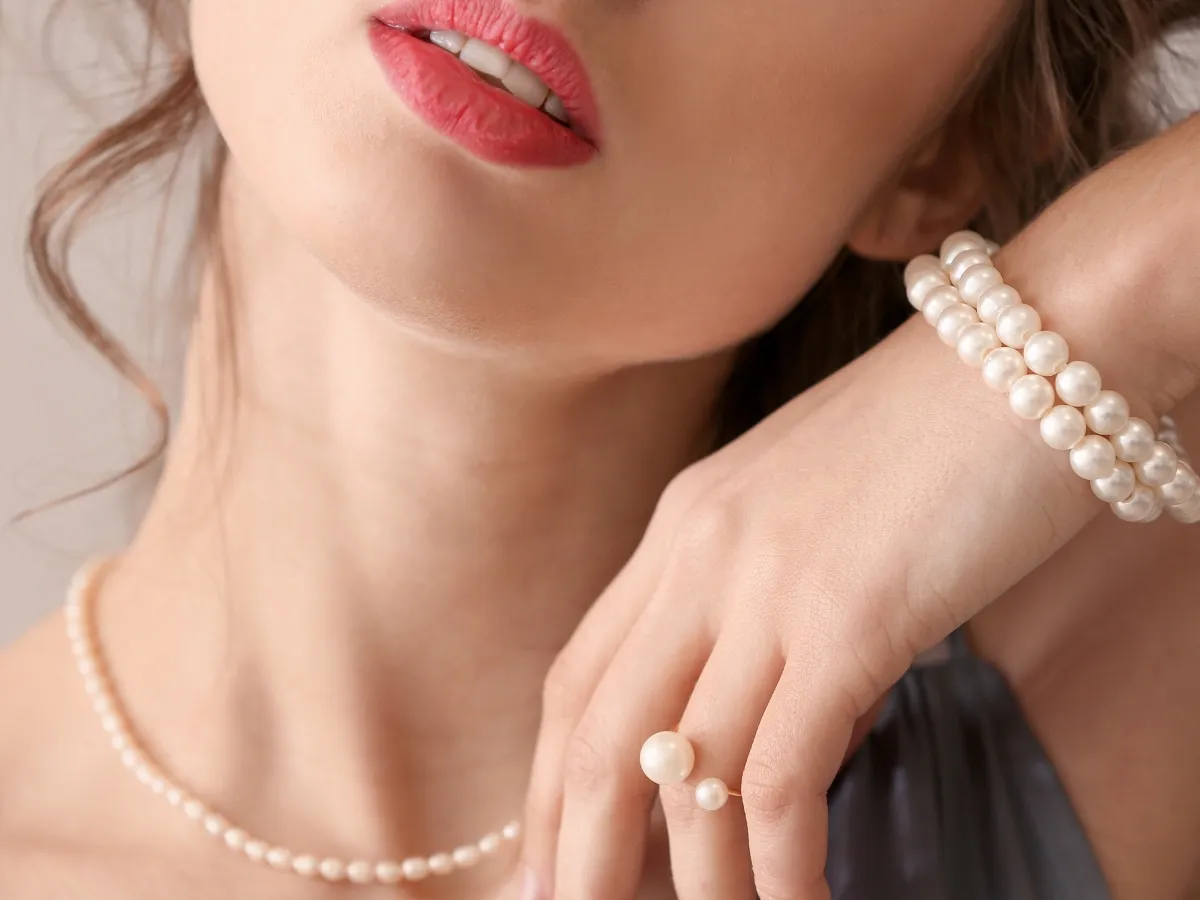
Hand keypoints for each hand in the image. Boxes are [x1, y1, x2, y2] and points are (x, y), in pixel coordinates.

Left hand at [515, 116, 1199, 899]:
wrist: (1041, 341)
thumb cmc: (939, 428)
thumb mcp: (812, 506)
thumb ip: (761, 591)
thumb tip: (748, 703)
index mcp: (682, 524)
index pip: (577, 677)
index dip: (549, 782)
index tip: (548, 859)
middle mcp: (700, 552)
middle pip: (595, 734)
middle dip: (575, 851)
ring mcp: (767, 582)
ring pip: (684, 772)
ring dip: (688, 885)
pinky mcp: (851, 615)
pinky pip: (784, 775)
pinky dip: (779, 866)